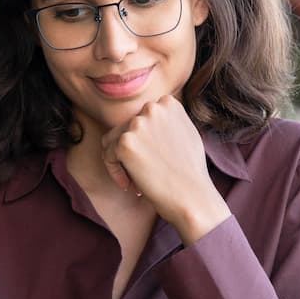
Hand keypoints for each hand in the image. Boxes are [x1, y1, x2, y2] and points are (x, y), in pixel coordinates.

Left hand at [99, 96, 231, 242]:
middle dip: (130, 151)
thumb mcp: (185, 133)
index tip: (150, 158)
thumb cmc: (190, 170)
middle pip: (124, 128)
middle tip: (143, 173)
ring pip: (112, 141)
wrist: (191, 195)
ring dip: (120, 161)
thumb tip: (150, 116)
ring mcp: (137, 123)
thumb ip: (168, 121)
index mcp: (168, 103)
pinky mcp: (125, 142)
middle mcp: (152, 108)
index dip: (142, 140)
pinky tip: (130, 186)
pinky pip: (108, 156)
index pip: (141, 117)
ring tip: (135, 180)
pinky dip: (115, 173)